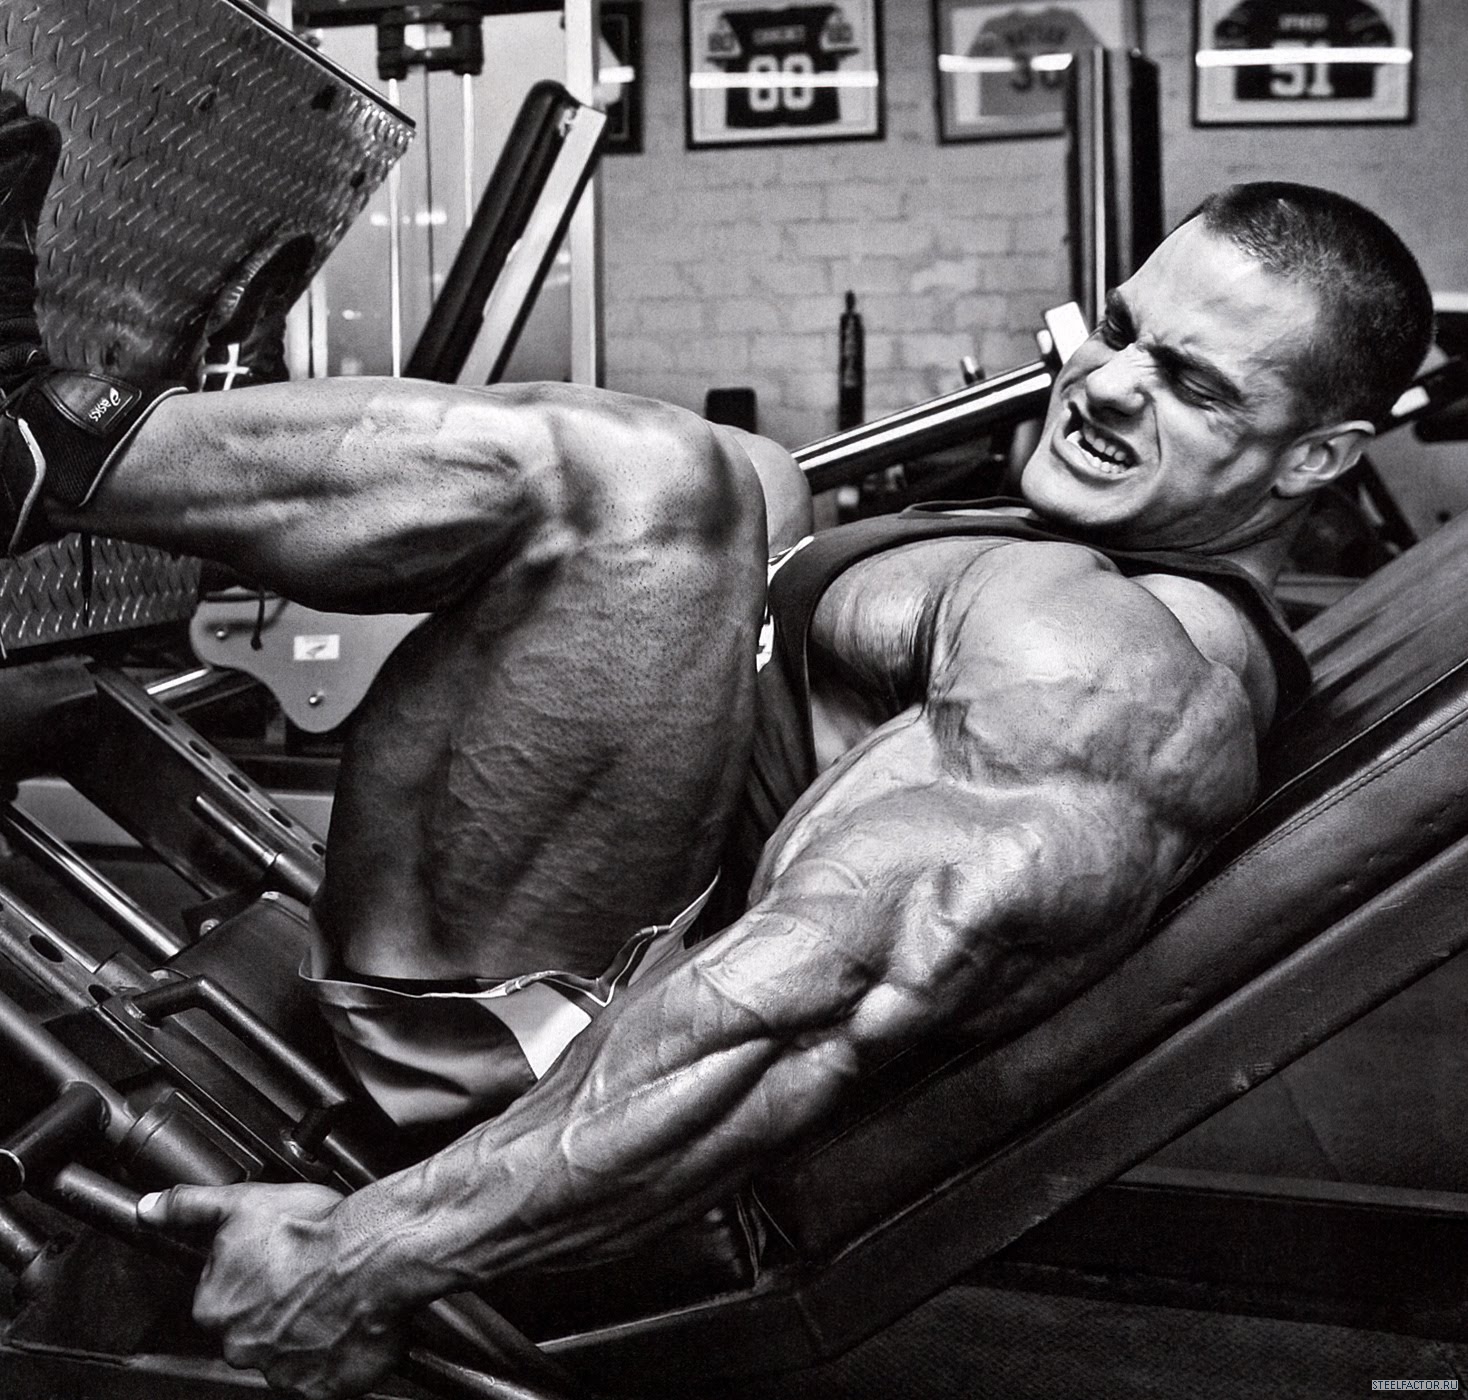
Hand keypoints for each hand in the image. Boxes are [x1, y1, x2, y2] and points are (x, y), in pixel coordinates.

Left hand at [137, 1181, 409, 1399]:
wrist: (375, 1255)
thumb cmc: (316, 1230)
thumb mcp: (245, 1203)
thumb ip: (190, 1207)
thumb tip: (148, 1209)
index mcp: (215, 1308)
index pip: (223, 1299)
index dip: (254, 1277)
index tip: (280, 1261)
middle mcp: (240, 1348)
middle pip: (254, 1330)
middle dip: (278, 1309)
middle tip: (309, 1277)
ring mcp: (281, 1373)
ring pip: (289, 1354)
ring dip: (307, 1332)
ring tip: (335, 1295)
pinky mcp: (321, 1389)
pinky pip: (324, 1377)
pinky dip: (336, 1355)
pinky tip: (348, 1320)